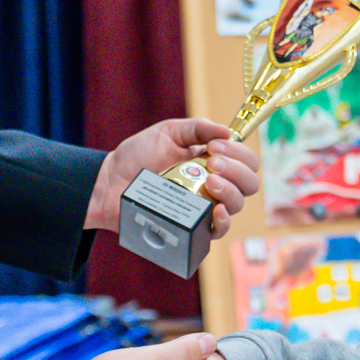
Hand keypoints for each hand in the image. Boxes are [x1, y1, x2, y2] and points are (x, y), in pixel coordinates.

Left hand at [86, 118, 262, 236]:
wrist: (109, 182)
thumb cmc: (137, 156)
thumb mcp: (168, 132)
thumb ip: (198, 128)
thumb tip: (229, 132)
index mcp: (213, 162)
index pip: (246, 160)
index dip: (239, 153)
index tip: (214, 147)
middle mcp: (214, 186)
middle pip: (250, 183)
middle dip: (237, 170)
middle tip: (213, 164)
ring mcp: (204, 208)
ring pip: (238, 205)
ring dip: (231, 190)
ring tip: (209, 182)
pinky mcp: (191, 228)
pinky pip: (219, 231)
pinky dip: (224, 220)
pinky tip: (216, 209)